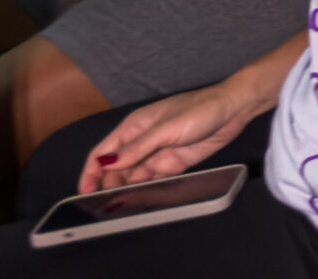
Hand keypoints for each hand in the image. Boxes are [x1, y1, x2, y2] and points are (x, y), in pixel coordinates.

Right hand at [77, 76, 264, 193]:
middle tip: (104, 206)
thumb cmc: (199, 110)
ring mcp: (157, 154)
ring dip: (126, 190)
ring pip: (133, 176)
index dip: (91, 172)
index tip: (84, 192)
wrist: (233, 109)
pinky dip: (146, 190)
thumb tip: (108, 163)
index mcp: (134, 127)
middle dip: (108, 185)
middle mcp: (142, 142)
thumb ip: (137, 148)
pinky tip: (140, 201)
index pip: (103, 152)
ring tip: (119, 208)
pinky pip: (154, 180)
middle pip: (116, 168)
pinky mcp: (174, 164)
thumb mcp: (165, 129)